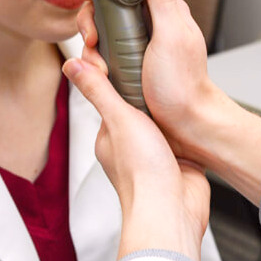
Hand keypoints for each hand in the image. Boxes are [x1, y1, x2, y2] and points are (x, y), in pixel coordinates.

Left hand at [63, 57, 208, 260]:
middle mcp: (130, 143)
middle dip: (147, 86)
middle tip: (157, 62)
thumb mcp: (119, 120)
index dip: (118, 72)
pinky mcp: (177, 159)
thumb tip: (72, 64)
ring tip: (174, 82)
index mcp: (109, 134)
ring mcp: (154, 152)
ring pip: (159, 118)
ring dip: (166, 104)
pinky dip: (183, 123)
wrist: (173, 209)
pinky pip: (178, 134)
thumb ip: (98, 90)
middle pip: (137, 103)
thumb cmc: (143, 174)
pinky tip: (189, 112)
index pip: (109, 94)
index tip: (127, 50)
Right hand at [76, 0, 224, 159]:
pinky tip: (102, 75)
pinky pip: (102, 56)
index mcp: (163, 11)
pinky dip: (96, 65)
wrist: (184, 124)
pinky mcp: (127, 64)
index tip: (91, 0)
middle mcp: (148, 26)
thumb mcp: (171, 35)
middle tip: (95, 39)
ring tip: (102, 66)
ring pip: (100, 34)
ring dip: (93, 49)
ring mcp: (137, 46)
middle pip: (106, 9)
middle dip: (93, 24)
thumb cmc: (184, 84)